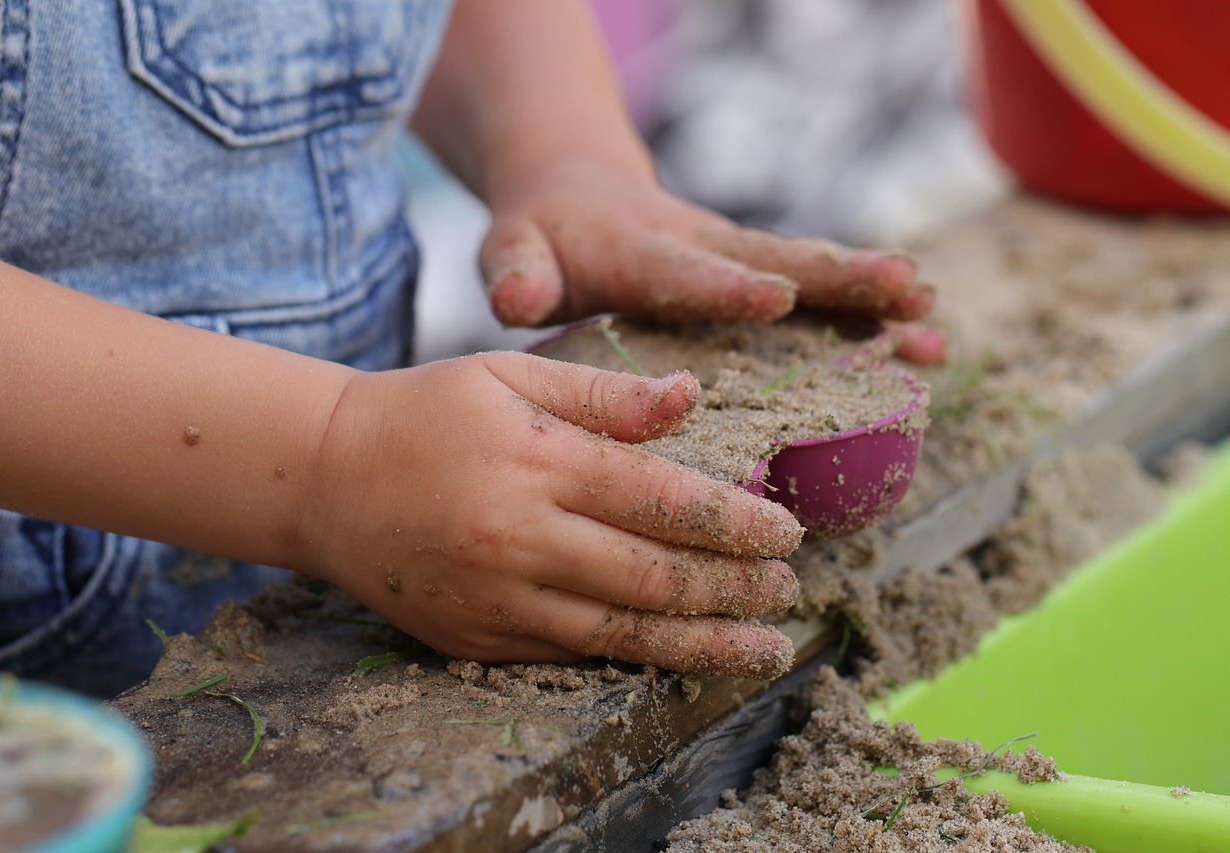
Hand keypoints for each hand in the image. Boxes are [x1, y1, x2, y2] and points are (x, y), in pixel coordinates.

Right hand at [297, 352, 803, 678]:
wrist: (325, 479)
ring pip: (623, 634)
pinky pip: (571, 655)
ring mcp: (498, 597)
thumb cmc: (426, 412)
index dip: (737, 523)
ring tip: (763, 646)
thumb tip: (692, 397)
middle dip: (735, 588)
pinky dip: (635, 658)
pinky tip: (679, 655)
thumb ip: (604, 393)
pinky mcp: (476, 637)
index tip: (787, 532)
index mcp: (539, 461)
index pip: (665, 501)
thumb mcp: (510, 374)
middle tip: (785, 587)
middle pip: (656, 577)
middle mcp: (522, 537)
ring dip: (704, 643)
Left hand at [479, 158, 946, 363]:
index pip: (685, 270)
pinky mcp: (756, 273)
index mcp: (640, 252)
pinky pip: (818, 296)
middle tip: (905, 289)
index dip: (727, 285)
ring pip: (811, 276)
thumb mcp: (514, 249)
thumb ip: (516, 272)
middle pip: (777, 260)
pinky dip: (870, 316)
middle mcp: (702, 248)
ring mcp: (737, 260)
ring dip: (871, 298)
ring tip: (933, 322)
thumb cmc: (543, 237)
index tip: (776, 296)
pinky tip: (925, 342)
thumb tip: (516, 297)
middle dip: (839, 278)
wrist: (577, 191)